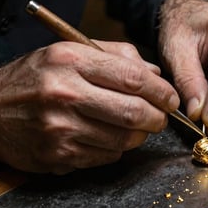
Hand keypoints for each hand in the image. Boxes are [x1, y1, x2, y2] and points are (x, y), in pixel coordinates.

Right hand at [0, 40, 178, 173]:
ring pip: (124, 139)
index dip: (161, 91)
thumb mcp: (72, 51)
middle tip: (161, 116)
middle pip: (133, 112)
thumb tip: (155, 74)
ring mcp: (60, 129)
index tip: (171, 98)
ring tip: (138, 126)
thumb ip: (117, 56)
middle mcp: (65, 94)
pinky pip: (107, 156)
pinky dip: (119, 148)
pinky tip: (111, 136)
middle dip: (158, 118)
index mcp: (71, 60)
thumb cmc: (36, 78)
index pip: (133, 78)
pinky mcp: (59, 155)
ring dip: (141, 135)